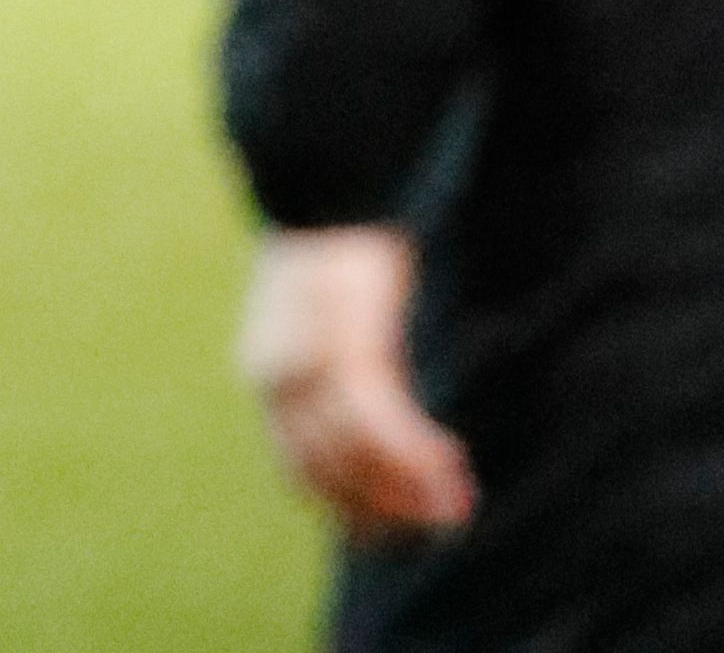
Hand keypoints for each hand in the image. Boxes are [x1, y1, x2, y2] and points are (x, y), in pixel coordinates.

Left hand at [240, 226, 475, 544]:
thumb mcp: (325, 329)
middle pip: (330, 476)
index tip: (402, 534)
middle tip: (447, 519)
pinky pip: (380, 422)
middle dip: (391, 510)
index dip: (355, 512)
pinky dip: (414, 453)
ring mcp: (307, 364)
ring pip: (359, 457)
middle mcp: (276, 379)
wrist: (329, 190)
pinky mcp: (345, 345)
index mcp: (266, 380)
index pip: (303, 475)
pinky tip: (448, 460)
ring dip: (411, 487)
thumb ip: (340, 378)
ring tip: (456, 498)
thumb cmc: (336, 262)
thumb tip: (372, 433)